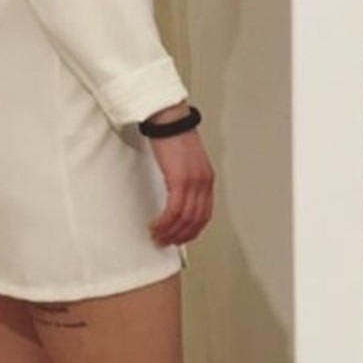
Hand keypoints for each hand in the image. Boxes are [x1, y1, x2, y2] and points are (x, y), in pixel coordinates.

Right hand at [147, 127, 215, 247]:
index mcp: (207, 180)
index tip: (179, 238)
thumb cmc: (175, 136)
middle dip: (180, 236)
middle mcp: (203, 183)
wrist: (169, 120)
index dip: (192, 231)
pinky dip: (164, 222)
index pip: (204, 215)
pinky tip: (156, 225)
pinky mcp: (180, 180)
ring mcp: (193, 183)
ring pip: (184, 218)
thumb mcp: (186, 162)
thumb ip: (186, 179)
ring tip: (157, 236)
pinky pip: (174, 210)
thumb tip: (177, 196)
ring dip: (170, 231)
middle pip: (195, 220)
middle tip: (165, 242)